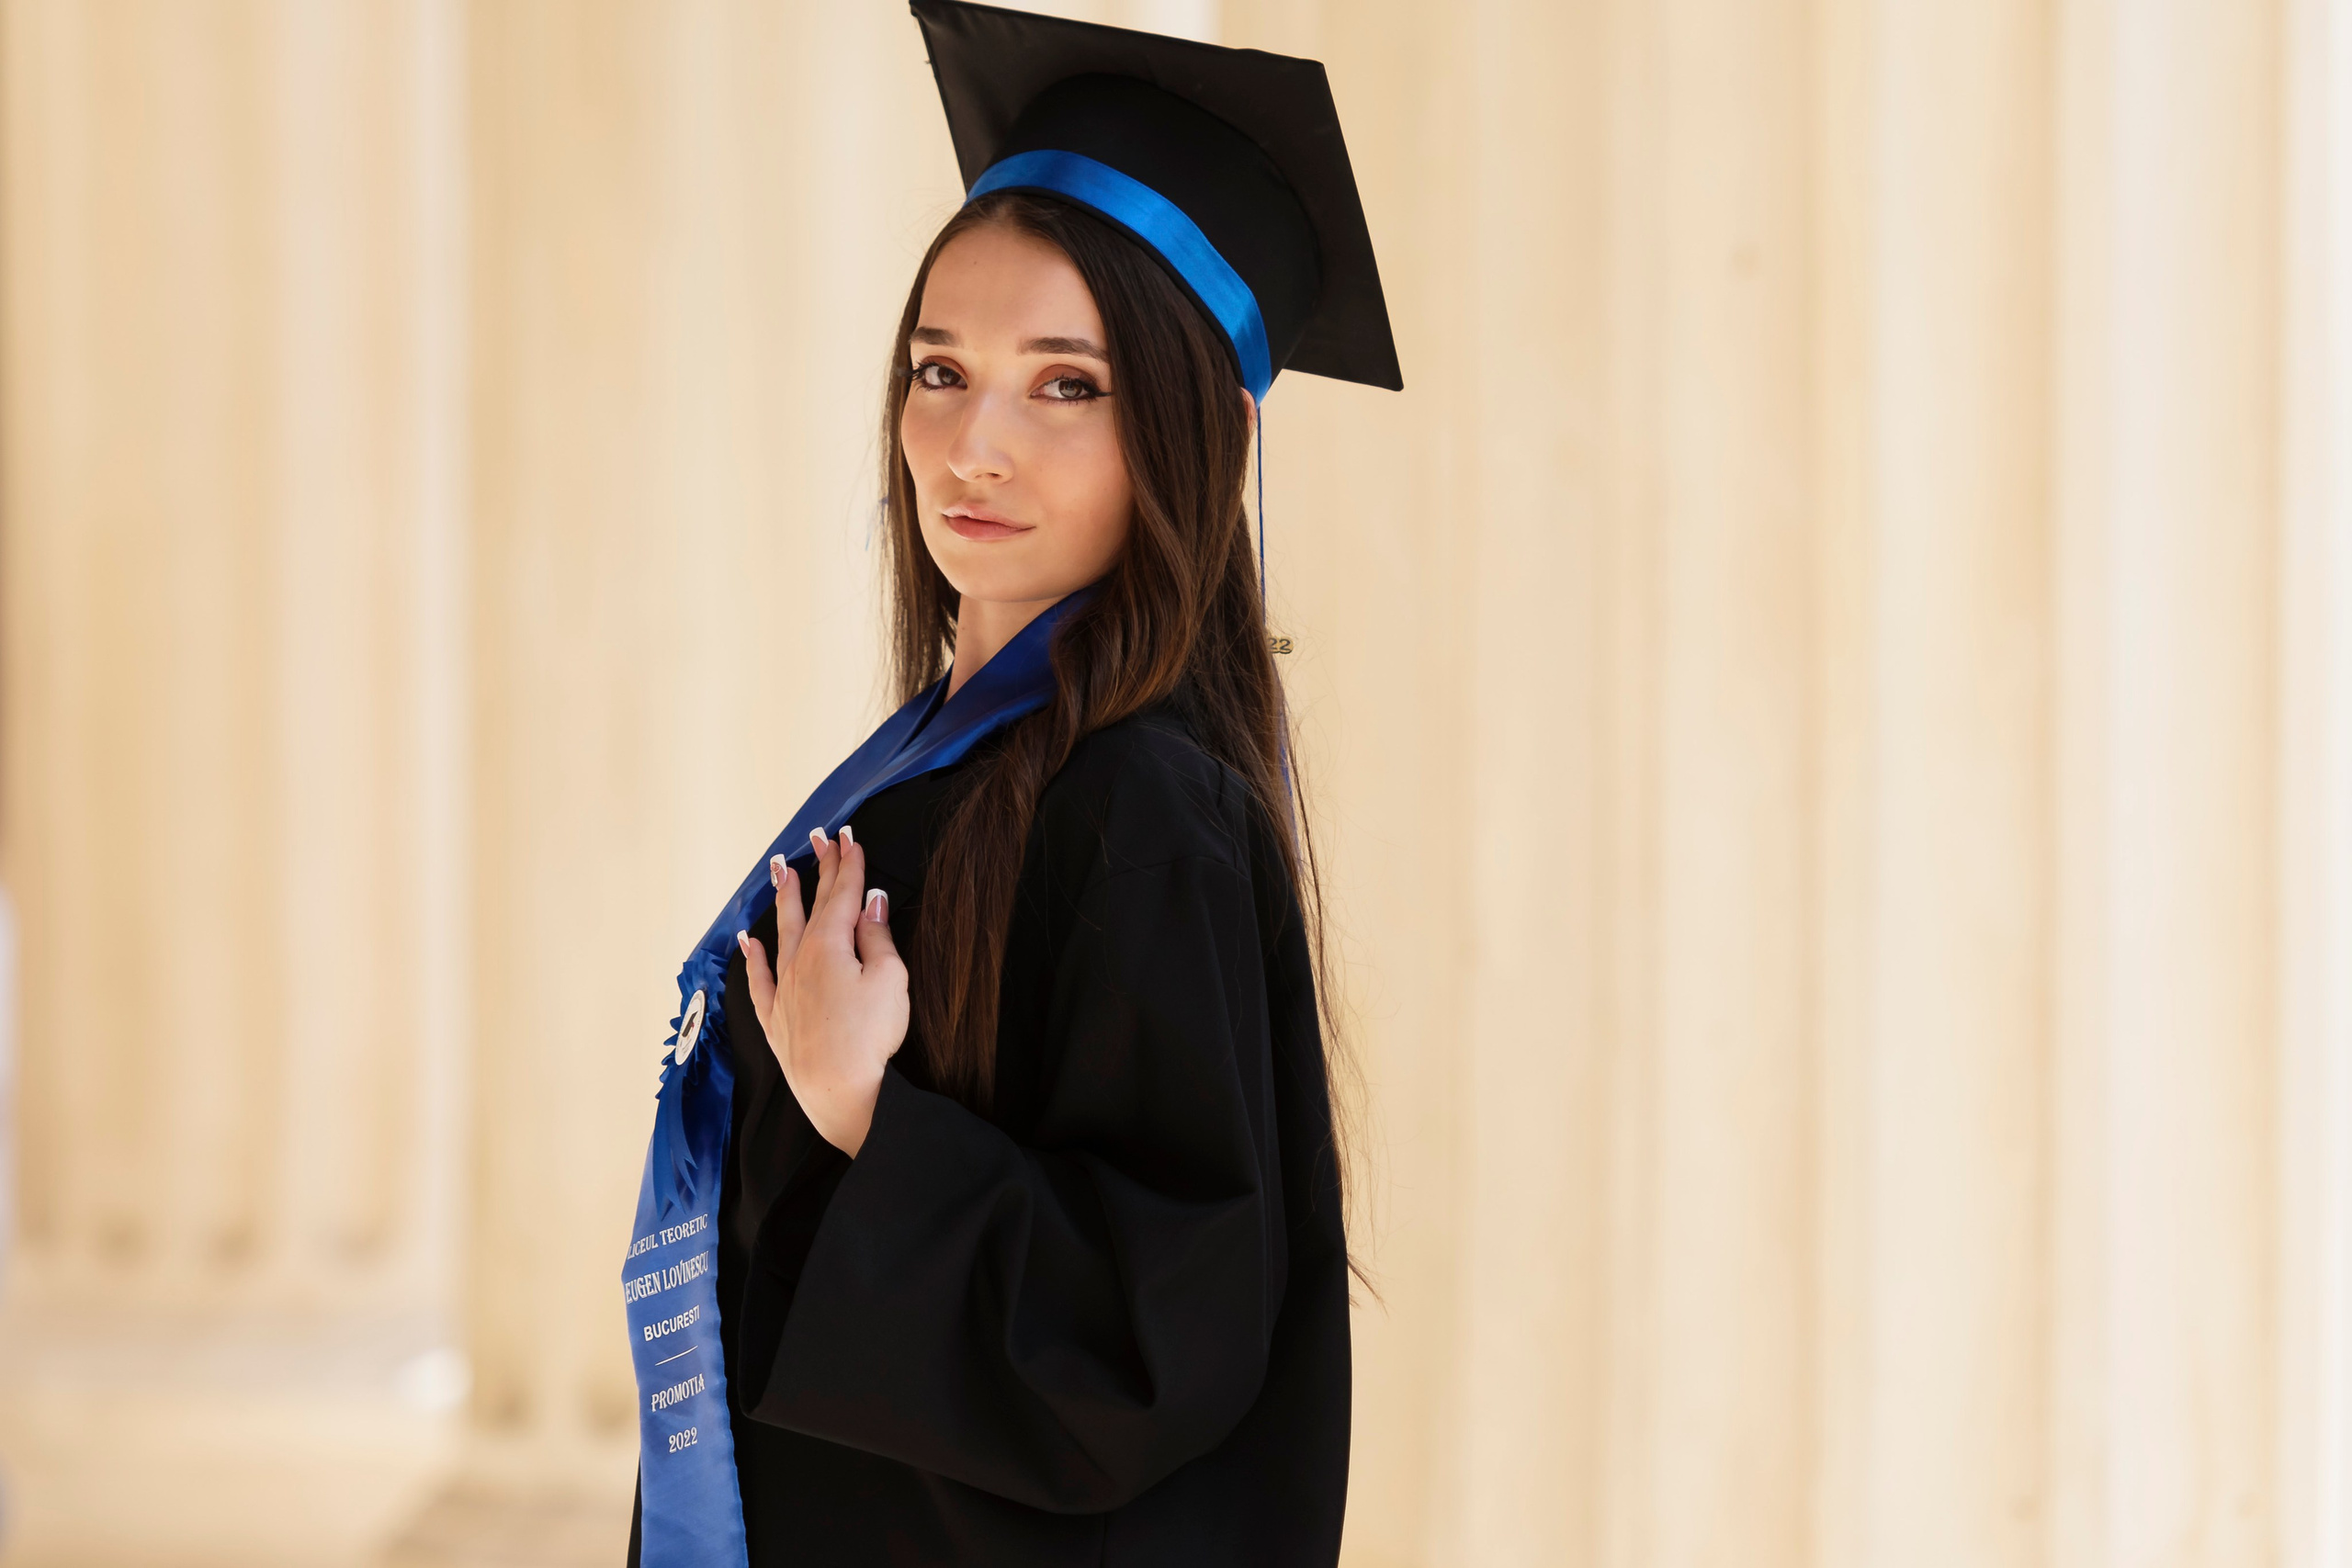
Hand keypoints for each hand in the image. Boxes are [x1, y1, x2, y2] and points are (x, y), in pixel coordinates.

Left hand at [738, 824, 908, 1156]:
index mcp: (831, 944)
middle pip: (812, 906)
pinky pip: (759, 979)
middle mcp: (801, 960)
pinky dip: (753, 958)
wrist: (840, 1091)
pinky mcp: (776, 1018)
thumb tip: (871, 902)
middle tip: (820, 841)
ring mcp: (785, 989)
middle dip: (819, 871)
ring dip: (785, 901)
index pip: (842, 894)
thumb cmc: (870, 1037)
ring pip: (781, 934)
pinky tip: (749, 942)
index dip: (848, 865)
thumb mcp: (890, 979)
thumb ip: (877, 937)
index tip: (848, 839)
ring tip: (783, 873)